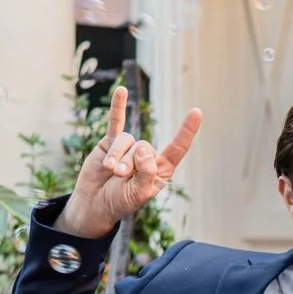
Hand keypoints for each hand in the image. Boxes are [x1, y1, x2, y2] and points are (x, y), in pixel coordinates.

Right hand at [53, 84, 201, 239]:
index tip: (197, 111)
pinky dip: (118, 107)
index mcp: (161, 170)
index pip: (177, 148)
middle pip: (144, 147)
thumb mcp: (137, 194)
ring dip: (116, 156)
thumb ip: (144, 173)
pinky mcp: (111, 142)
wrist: (95, 203)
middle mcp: (147, 156)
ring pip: (126, 140)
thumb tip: (144, 149)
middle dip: (129, 163)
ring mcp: (129, 147)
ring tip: (110, 171)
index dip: (186, 131)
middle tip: (120, 177)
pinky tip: (121, 90)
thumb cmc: (120, 202)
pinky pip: (115, 121)